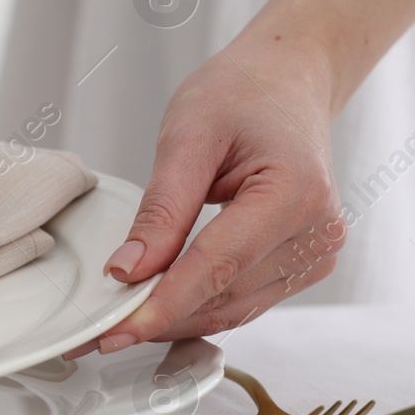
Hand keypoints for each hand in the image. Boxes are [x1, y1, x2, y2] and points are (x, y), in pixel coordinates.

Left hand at [68, 37, 345, 355]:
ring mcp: (316, 253)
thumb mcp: (188, 136)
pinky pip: (244, 299)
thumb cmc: (244, 93)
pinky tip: (159, 308)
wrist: (287, 81)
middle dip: (158, 317)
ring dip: (176, 321)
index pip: (217, 265)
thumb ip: (161, 209)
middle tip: (97, 333)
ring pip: (233, 308)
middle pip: (224, 295)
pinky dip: (199, 306)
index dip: (162, 305)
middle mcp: (317, 232)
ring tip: (119, 325)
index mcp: (296, 193)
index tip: (114, 331)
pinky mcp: (304, 264)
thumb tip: (128, 270)